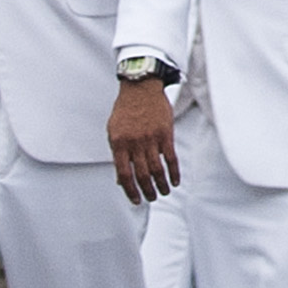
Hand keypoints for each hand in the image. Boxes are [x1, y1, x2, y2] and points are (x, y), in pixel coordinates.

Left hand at [109, 77, 181, 203]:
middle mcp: (135, 143)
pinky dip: (173, 172)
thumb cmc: (125, 108)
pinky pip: (171, 158)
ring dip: (161, 185)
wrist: (141, 87)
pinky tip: (174, 181)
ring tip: (163, 192)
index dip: (130, 191)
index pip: (124, 174)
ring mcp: (151, 139)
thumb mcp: (113, 131)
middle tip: (150, 198)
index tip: (135, 199)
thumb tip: (120, 177)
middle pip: (142, 175)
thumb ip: (116, 153)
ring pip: (157, 170)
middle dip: (147, 191)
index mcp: (119, 143)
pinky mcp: (166, 134)